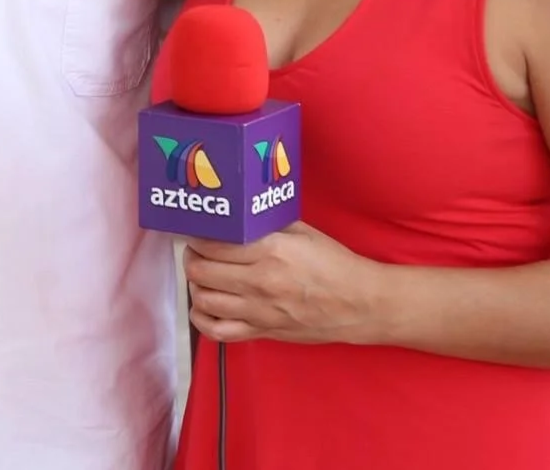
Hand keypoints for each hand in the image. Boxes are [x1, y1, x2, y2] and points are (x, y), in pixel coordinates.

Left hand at [183, 221, 380, 345]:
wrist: (358, 304)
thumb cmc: (334, 265)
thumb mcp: (303, 232)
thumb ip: (268, 225)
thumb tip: (239, 218)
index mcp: (270, 252)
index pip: (215, 245)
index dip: (198, 237)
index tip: (197, 231)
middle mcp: (259, 283)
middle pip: (202, 272)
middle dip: (191, 258)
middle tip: (194, 250)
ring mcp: (259, 312)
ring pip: (204, 301)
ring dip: (195, 285)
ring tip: (200, 274)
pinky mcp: (262, 332)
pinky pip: (218, 332)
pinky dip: (202, 318)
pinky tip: (204, 305)